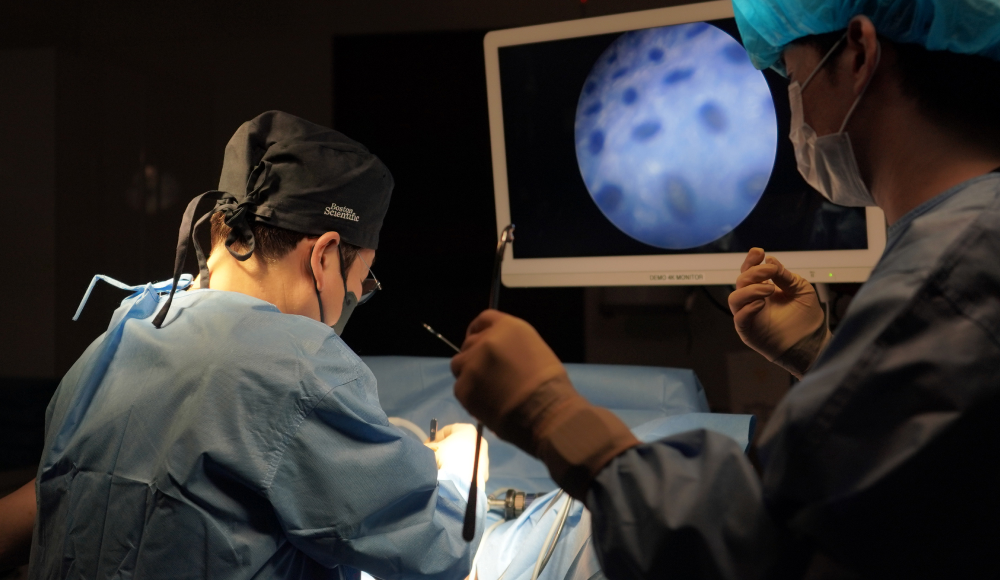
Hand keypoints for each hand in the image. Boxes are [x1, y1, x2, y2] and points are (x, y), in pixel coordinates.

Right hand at [425, 423, 488, 486]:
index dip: (436, 437)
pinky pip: (469, 469)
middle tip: (434, 456)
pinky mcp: (484, 472)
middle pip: (459, 443)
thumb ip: (429, 445)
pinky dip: (462, 472)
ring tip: (442, 469)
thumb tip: (428, 447)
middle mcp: (479, 440)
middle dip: (446, 449)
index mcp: (467, 430)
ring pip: (465, 457)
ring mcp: (484, 457)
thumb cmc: (445, 458)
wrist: (460, 480)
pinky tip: (452, 478)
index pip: (448, 430)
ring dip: (454, 461)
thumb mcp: (431, 448)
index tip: (427, 444)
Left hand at [451, 311, 638, 498]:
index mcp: (508, 327)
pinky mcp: (464, 387)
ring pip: (459, 365)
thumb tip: (501, 355)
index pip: (484, 319)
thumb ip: (511, 347)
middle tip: (485, 374)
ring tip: (485, 390)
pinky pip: (460, 388)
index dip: (478, 331)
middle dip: (474, 356)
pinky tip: (486, 404)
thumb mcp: (534, 350)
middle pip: (469, 343)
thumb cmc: (550, 384)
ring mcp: (472, 363)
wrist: (546, 411)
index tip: (478, 342)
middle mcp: (486, 340)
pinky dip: (470, 396)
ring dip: (468, 374)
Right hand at [728, 248, 828, 376]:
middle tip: (770, 271)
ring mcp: (749, 316)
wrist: (812, 343)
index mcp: (763, 289)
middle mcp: (753, 301)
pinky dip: (748, 309)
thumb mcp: (800, 289)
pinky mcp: (749, 332)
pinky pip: (739, 319)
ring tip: (769, 289)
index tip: (759, 252)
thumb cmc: (807, 317)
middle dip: (754, 272)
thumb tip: (769, 260)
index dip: (751, 261)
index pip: (750, 272)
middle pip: (741, 281)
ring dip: (750, 289)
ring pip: (735, 298)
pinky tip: (762, 304)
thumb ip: (784, 276)